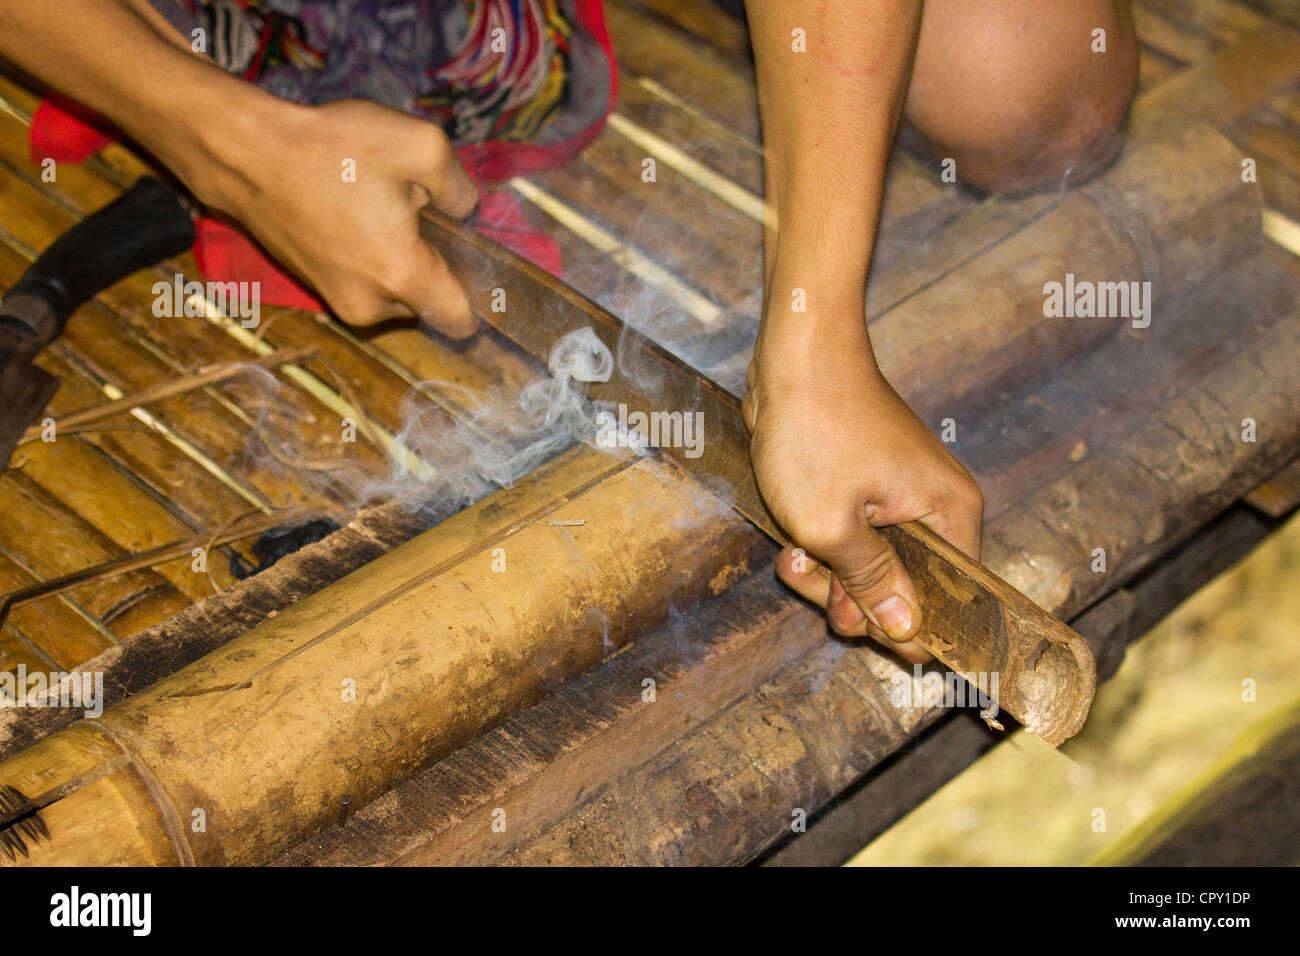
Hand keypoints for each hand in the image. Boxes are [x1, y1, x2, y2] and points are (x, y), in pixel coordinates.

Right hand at [193, 98, 478, 332]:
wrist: (246, 153)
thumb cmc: (332, 149)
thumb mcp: (420, 147)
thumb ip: (461, 189)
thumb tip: (466, 212)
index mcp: (402, 276)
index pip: (461, 321)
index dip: (480, 297)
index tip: (476, 263)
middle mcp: (370, 305)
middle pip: (427, 303)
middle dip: (432, 265)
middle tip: (416, 214)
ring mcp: (337, 300)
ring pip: (394, 293)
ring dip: (399, 261)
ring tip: (376, 208)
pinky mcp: (316, 287)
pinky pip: (362, 281)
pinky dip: (368, 257)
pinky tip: (352, 213)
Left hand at [743, 336, 982, 661]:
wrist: (794, 353)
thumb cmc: (815, 430)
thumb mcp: (831, 525)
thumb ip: (870, 583)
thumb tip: (909, 633)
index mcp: (950, 516)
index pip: (952, 601)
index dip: (904, 626)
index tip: (854, 622)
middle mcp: (936, 506)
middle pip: (906, 587)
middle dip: (850, 596)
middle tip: (810, 574)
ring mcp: (900, 494)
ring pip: (869, 564)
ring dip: (826, 571)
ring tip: (792, 553)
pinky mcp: (867, 484)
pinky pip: (851, 535)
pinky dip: (820, 542)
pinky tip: (790, 539)